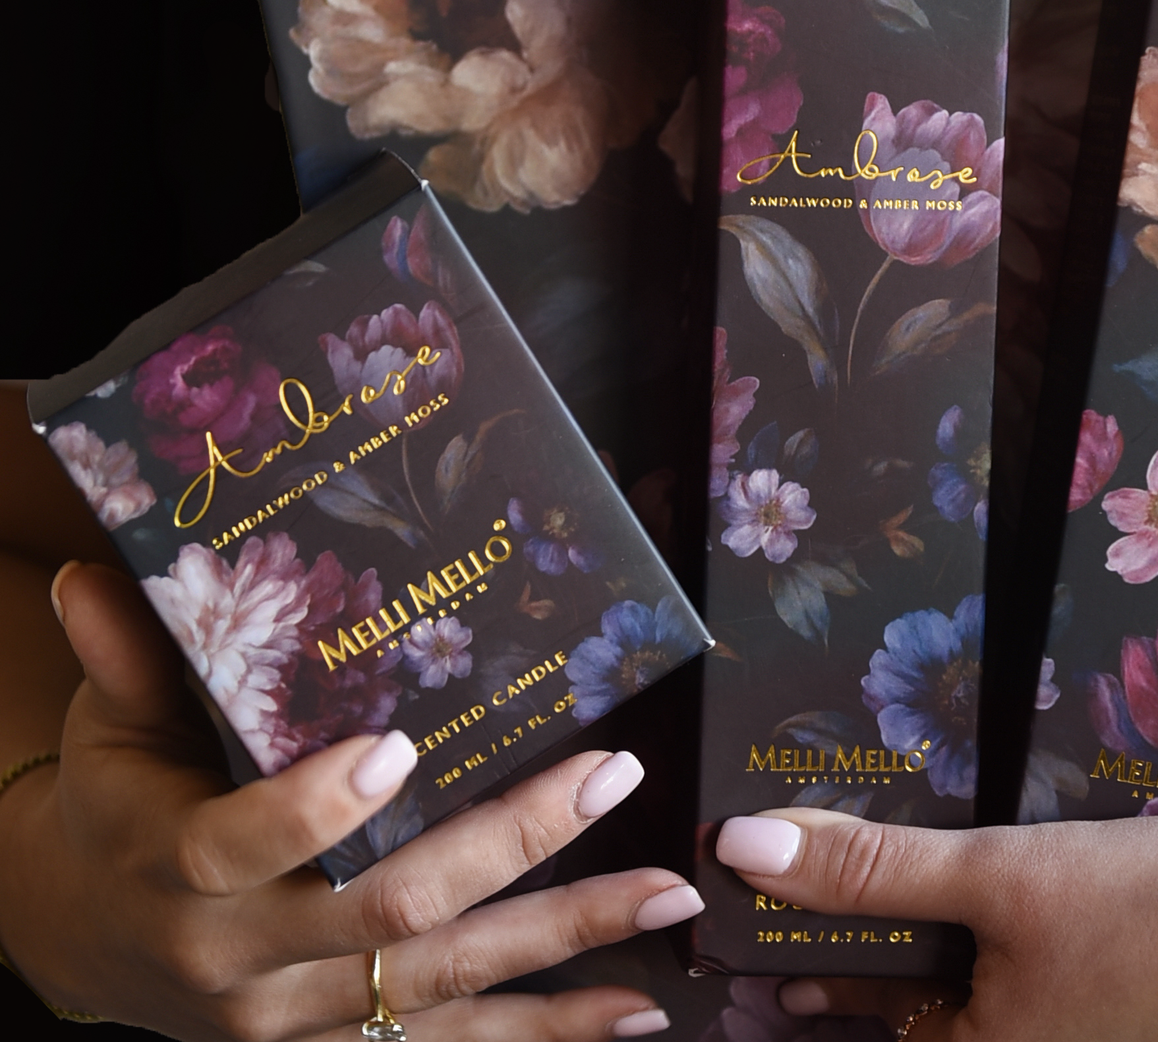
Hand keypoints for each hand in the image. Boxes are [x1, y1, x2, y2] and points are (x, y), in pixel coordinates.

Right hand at [0, 562, 702, 1040]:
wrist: (88, 935)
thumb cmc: (117, 803)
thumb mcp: (112, 724)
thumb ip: (125, 653)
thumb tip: (90, 568)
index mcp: (174, 865)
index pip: (239, 845)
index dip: (317, 808)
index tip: (402, 745)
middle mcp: (238, 957)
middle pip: (385, 911)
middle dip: (510, 842)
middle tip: (610, 774)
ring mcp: (293, 1017)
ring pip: (441, 984)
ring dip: (562, 935)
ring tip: (664, 893)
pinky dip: (544, 1029)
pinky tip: (633, 1011)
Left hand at [713, 576, 1157, 1041]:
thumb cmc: (1154, 915)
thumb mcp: (1000, 878)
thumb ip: (871, 868)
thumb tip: (742, 848)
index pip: (856, 1024)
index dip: (796, 981)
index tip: (749, 956)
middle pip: (907, 1020)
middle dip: (842, 976)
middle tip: (783, 943)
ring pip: (962, 1005)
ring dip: (908, 961)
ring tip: (851, 928)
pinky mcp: (1112, 1016)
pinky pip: (1018, 989)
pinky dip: (977, 953)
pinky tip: (973, 914)